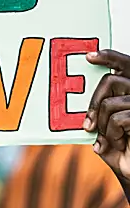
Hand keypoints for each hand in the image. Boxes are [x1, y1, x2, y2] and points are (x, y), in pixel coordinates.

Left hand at [85, 50, 129, 179]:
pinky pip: (120, 118)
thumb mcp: (106, 129)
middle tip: (88, 125)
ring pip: (111, 103)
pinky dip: (113, 134)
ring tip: (112, 139)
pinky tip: (120, 144)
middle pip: (111, 81)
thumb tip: (82, 99)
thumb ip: (100, 111)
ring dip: (105, 125)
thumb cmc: (122, 151)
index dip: (110, 57)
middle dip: (94, 103)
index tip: (90, 56)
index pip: (126, 65)